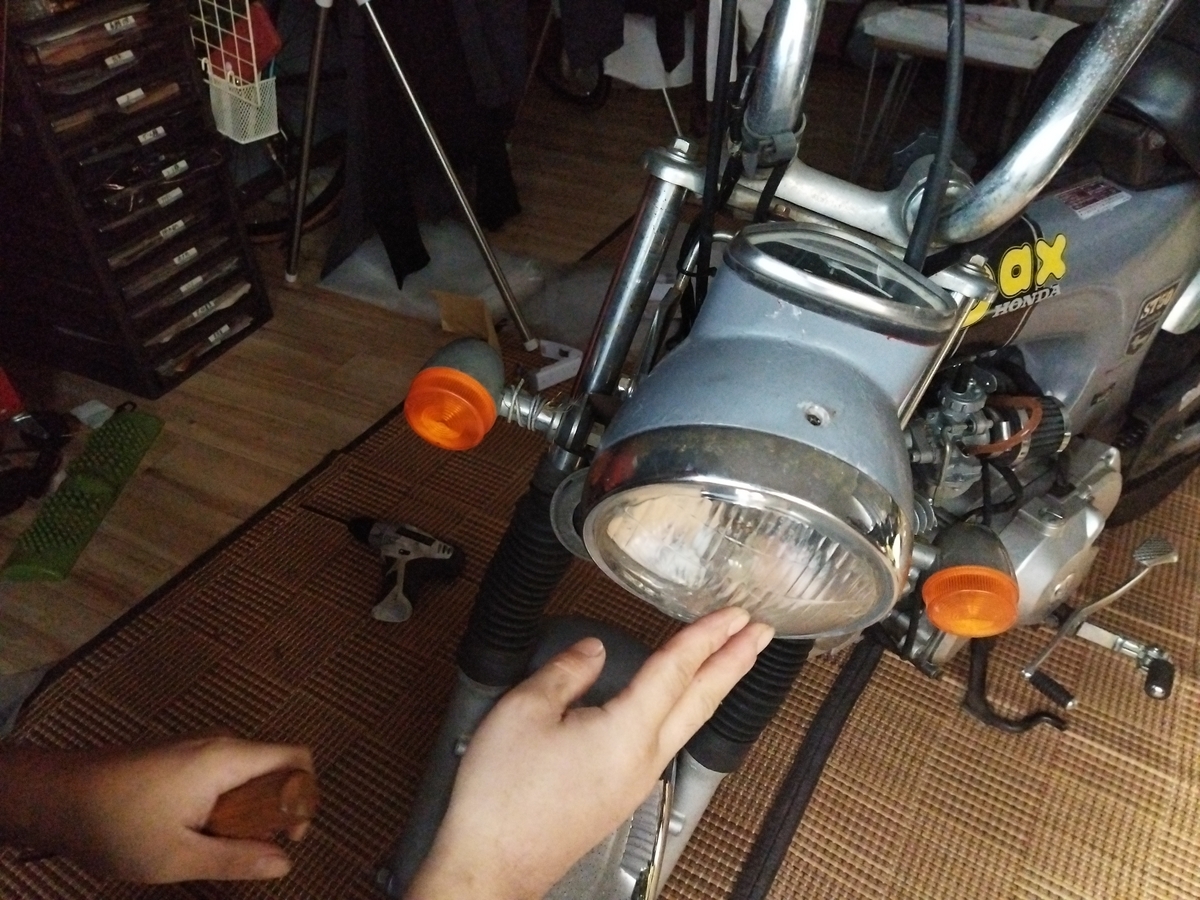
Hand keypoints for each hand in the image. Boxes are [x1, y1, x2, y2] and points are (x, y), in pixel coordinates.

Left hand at [0, 735, 312, 882]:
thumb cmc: (114, 822)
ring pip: (248, 778)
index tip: (288, 835)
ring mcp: (200, 751)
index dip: (306, 798)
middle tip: (246, 849)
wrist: (57, 796)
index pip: (296, 758)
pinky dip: (222, 807)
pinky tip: (191, 834)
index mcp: (228, 759)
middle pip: (275, 770)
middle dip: (273, 812)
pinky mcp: (182, 761)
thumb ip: (236, 860)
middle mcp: (220, 746)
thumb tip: (283, 863)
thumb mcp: (179, 856)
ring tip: (211, 845)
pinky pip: (223, 779)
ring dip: (245, 814)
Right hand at [408, 606, 773, 899]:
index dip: (708, 635)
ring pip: (688, 722)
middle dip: (735, 662)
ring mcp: (637, 781)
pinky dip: (685, 709)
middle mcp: (644, 759)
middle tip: (763, 633)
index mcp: (626, 733)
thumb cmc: (502, 797)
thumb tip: (594, 651)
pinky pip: (667, 740)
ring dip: (714, 685)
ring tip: (732, 660)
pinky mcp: (622, 794)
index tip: (736, 613)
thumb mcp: (523, 711)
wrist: (491, 865)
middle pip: (701, 700)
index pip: (677, 670)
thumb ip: (566, 672)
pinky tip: (677, 702)